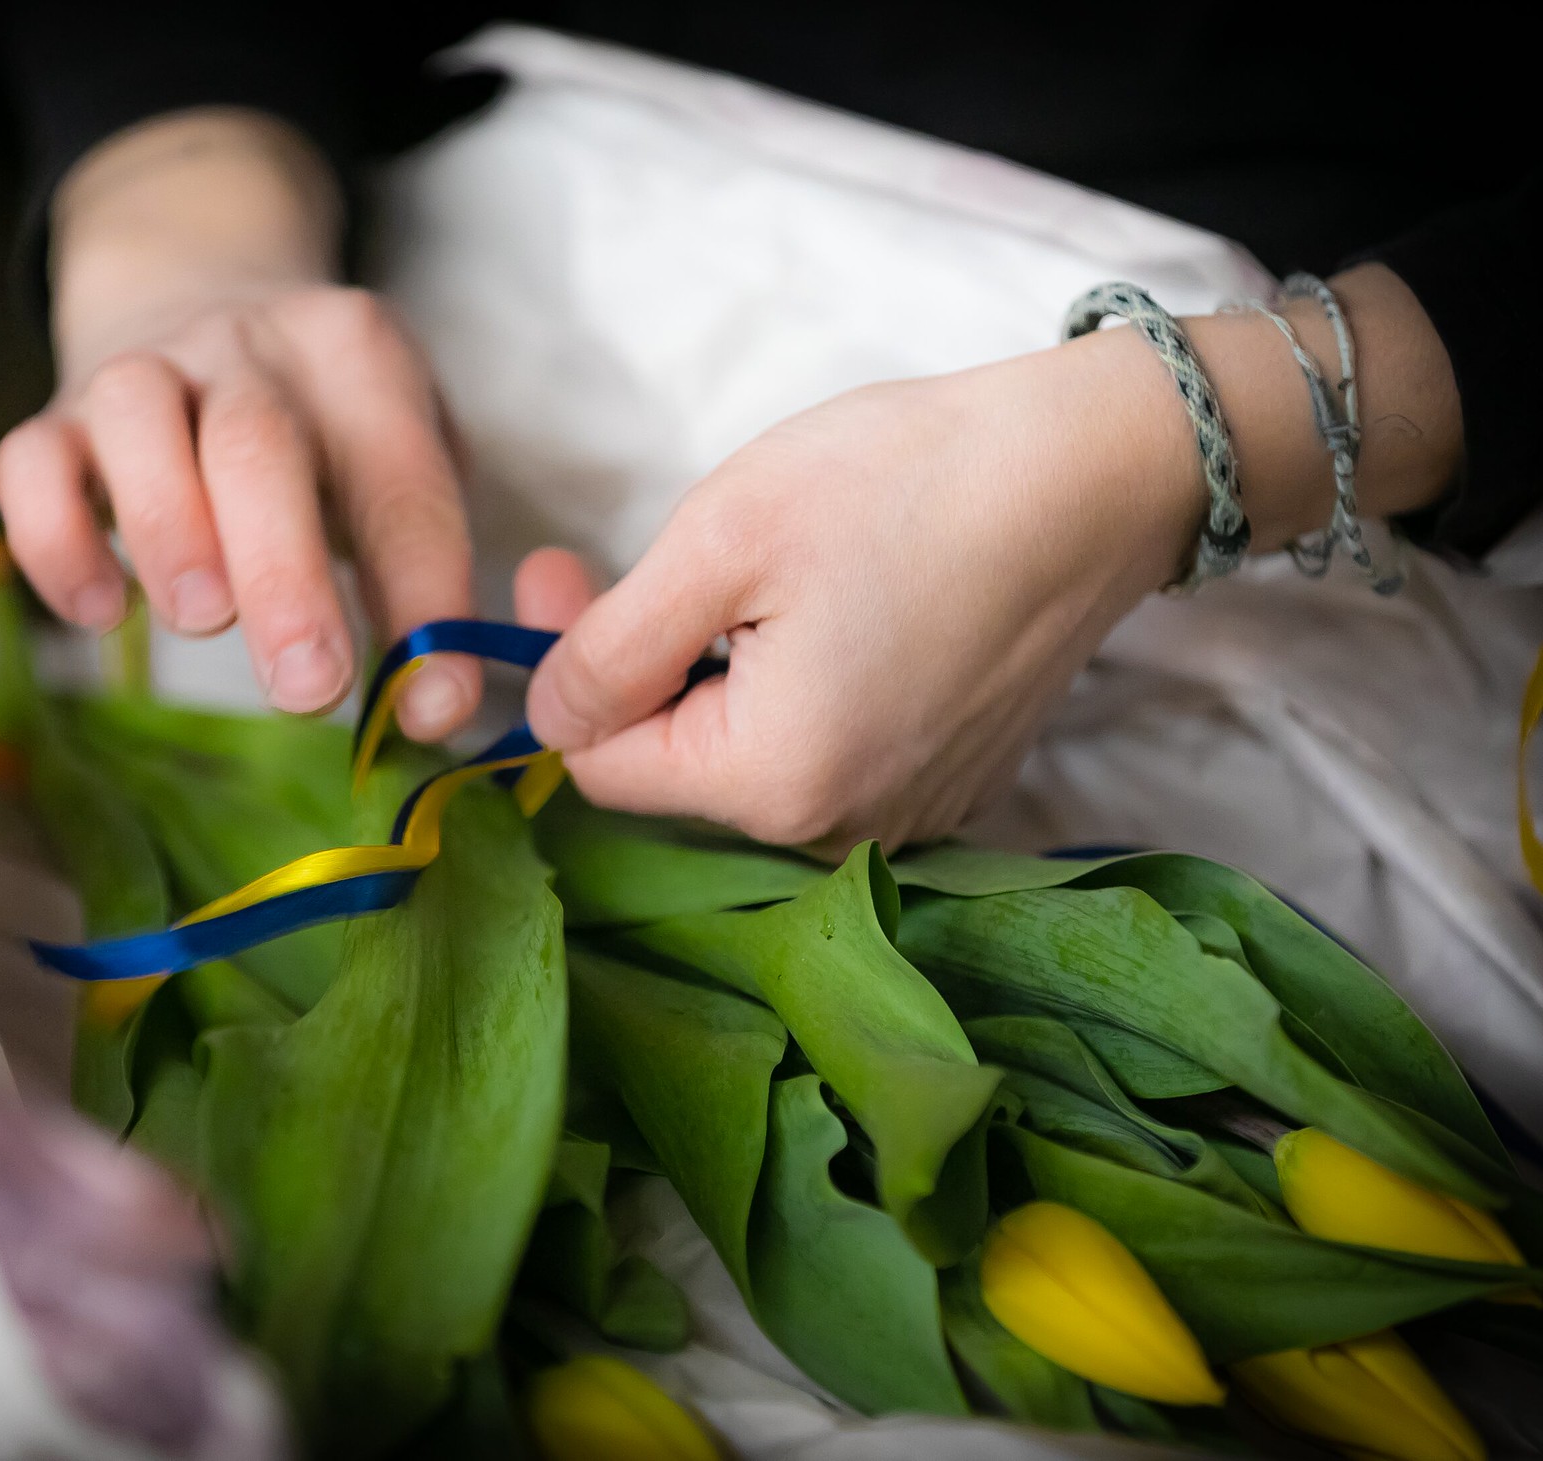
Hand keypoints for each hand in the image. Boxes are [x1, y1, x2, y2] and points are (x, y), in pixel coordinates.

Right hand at [0, 111, 478, 734]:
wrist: (201, 292)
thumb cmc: (324, 428)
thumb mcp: (398, 464)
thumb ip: (418, 569)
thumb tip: (428, 705)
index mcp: (360, 356)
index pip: (404, 482)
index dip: (424, 599)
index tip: (429, 706)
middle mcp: (251, 348)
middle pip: (259, 446)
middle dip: (285, 576)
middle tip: (307, 687)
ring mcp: (144, 369)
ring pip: (138, 423)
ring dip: (168, 531)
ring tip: (202, 622)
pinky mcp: (56, 412)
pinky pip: (30, 463)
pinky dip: (56, 542)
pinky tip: (100, 614)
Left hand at [522, 265, 1459, 853]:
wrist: (1097, 472)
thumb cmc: (907, 485)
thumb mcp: (723, 541)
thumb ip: (612, 647)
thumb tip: (543, 720)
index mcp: (776, 785)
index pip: (603, 768)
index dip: (561, 669)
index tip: (549, 568)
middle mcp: (842, 832)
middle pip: (674, 771)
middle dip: (632, 668)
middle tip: (620, 557)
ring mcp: (905, 815)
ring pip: (747, 761)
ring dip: (711, 678)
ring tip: (740, 576)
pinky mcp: (946, 782)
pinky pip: (824, 754)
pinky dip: (791, 690)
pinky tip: (816, 609)